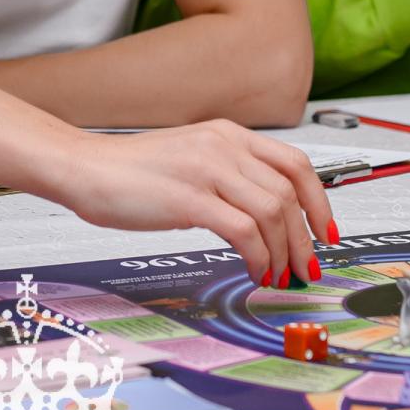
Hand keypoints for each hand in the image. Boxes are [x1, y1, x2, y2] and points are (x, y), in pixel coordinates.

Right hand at [49, 121, 335, 287]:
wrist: (84, 168)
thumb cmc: (130, 171)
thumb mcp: (190, 159)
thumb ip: (227, 174)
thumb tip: (265, 214)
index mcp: (227, 134)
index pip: (295, 163)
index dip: (320, 201)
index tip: (325, 231)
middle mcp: (223, 146)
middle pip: (290, 192)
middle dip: (305, 238)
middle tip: (306, 267)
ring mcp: (206, 170)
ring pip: (272, 213)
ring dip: (284, 252)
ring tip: (279, 275)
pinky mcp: (189, 198)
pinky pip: (244, 231)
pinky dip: (259, 257)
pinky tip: (254, 271)